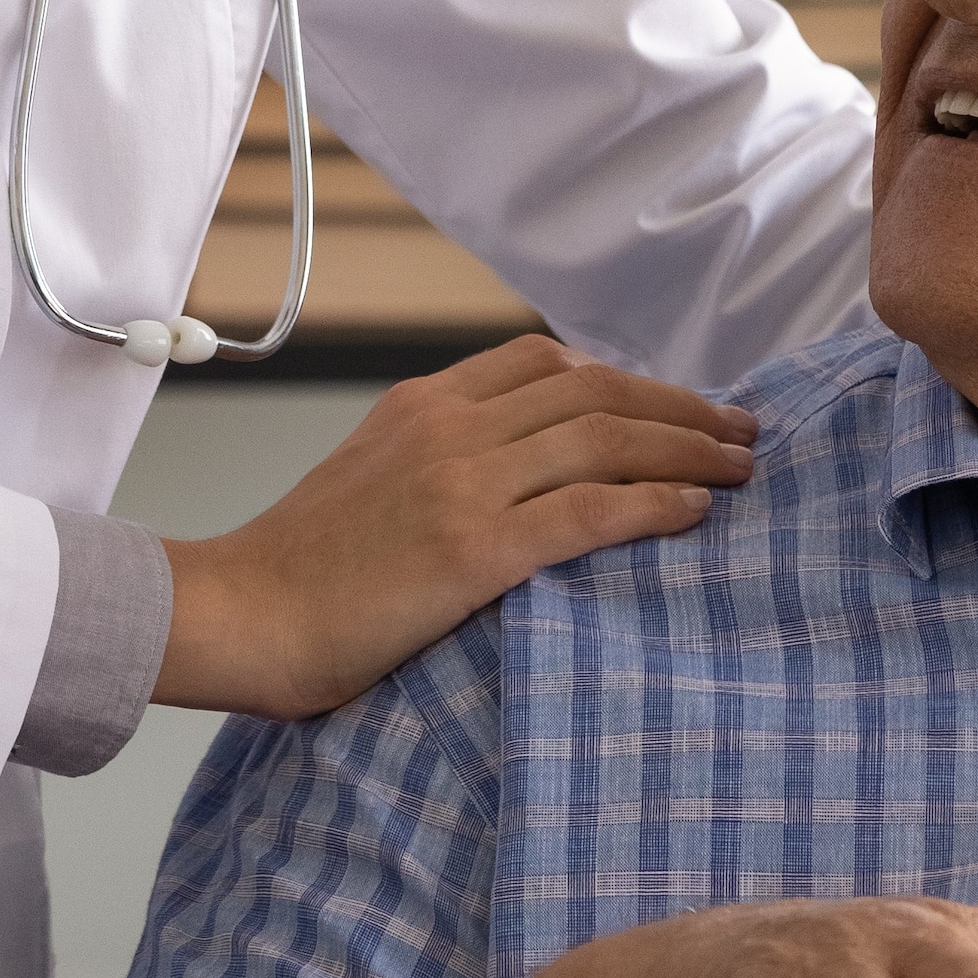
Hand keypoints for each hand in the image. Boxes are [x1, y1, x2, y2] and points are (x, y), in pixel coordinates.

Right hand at [157, 336, 754, 719]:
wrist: (237, 615)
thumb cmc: (297, 574)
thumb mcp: (364, 481)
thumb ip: (434, 462)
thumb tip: (510, 480)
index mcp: (422, 405)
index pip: (546, 362)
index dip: (626, 380)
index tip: (675, 408)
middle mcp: (449, 427)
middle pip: (595, 391)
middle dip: (680, 408)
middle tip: (740, 432)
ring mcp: (462, 482)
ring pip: (606, 439)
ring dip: (688, 450)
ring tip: (741, 470)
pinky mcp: (473, 548)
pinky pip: (590, 510)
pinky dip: (654, 504)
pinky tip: (696, 513)